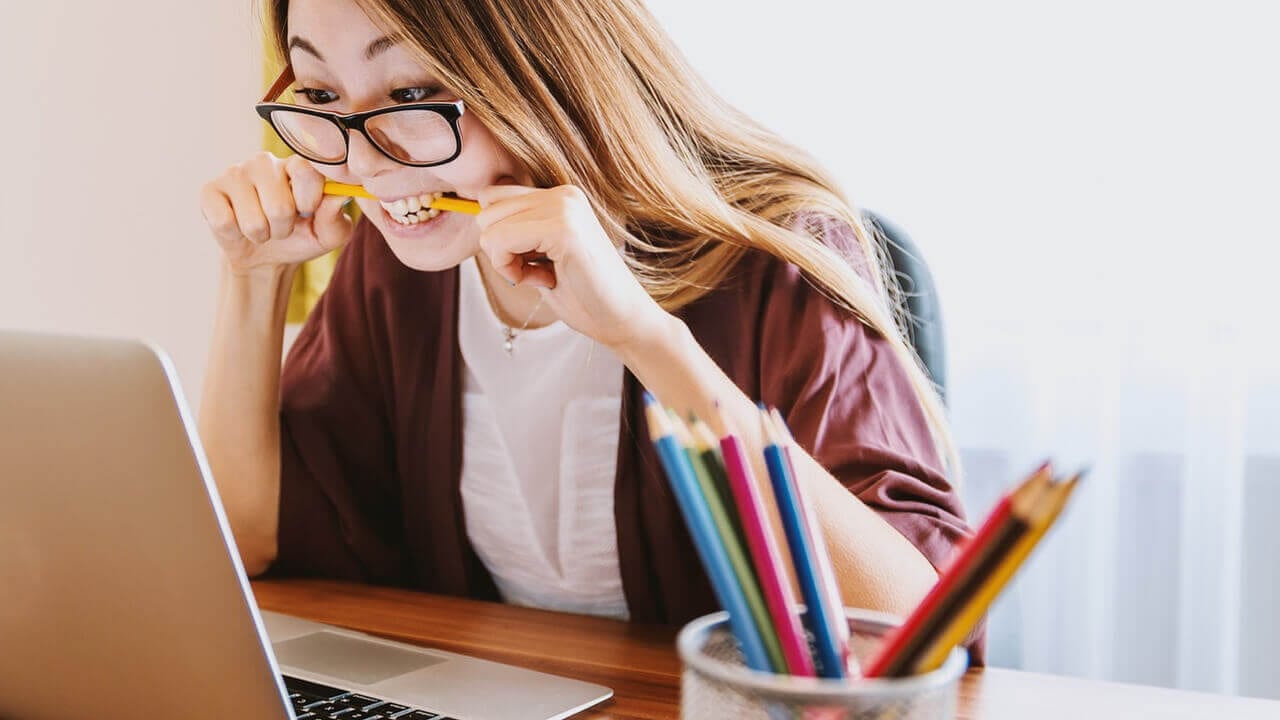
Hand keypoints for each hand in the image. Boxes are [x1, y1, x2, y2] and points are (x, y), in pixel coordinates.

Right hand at [200, 152, 352, 275]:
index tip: (307, 212)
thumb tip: (341, 194)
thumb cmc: (301, 237)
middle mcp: (265, 162)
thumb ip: (336, 216)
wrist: (265, 257)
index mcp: (297, 165)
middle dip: (283, 228)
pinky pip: (224, 222)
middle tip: (281, 226)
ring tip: (261, 228)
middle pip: (279, 206)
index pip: (307, 171)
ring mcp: (235, 173)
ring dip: (261, 235)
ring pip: (253, 220)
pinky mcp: (210, 190)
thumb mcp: (328, 234)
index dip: (309, 201)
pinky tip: (237, 225)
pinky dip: (235, 235)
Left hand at [475, 183, 668, 350]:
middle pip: (486, 209)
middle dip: (500, 249)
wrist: (623, 320)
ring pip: (489, 226)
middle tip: (536, 271)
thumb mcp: (541, 255)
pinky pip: (501, 241)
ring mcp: (565, 207)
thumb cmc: (583, 295)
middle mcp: (563, 194)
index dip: (499, 236)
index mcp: (560, 196)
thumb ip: (517, 231)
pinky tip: (544, 280)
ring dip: (506, 261)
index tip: (528, 261)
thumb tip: (475, 214)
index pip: (493, 197)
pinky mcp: (563, 228)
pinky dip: (510, 269)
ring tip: (543, 275)